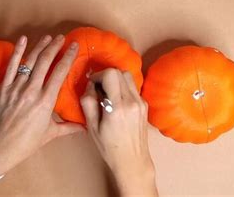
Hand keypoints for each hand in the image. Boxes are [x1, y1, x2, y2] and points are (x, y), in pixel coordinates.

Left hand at [0, 34, 83, 175]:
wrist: (1, 147)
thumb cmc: (28, 142)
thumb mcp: (51, 133)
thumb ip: (70, 127)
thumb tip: (86, 126)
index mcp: (45, 101)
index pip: (59, 72)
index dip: (68, 57)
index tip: (74, 46)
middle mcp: (31, 91)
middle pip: (45, 62)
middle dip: (54, 47)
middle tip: (61, 38)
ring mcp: (16, 88)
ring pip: (30, 61)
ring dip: (40, 47)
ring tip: (48, 37)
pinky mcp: (4, 88)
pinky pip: (11, 66)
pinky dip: (17, 51)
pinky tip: (23, 40)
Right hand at [80, 68, 157, 195]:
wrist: (132, 160)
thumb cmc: (109, 147)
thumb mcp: (92, 127)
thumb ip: (88, 102)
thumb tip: (89, 85)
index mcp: (118, 108)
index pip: (111, 74)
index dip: (98, 75)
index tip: (92, 85)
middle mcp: (132, 102)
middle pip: (120, 72)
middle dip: (106, 76)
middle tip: (98, 89)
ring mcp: (141, 102)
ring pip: (128, 76)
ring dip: (115, 80)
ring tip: (107, 94)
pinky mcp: (145, 104)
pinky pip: (132, 87)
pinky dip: (122, 87)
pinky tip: (116, 101)